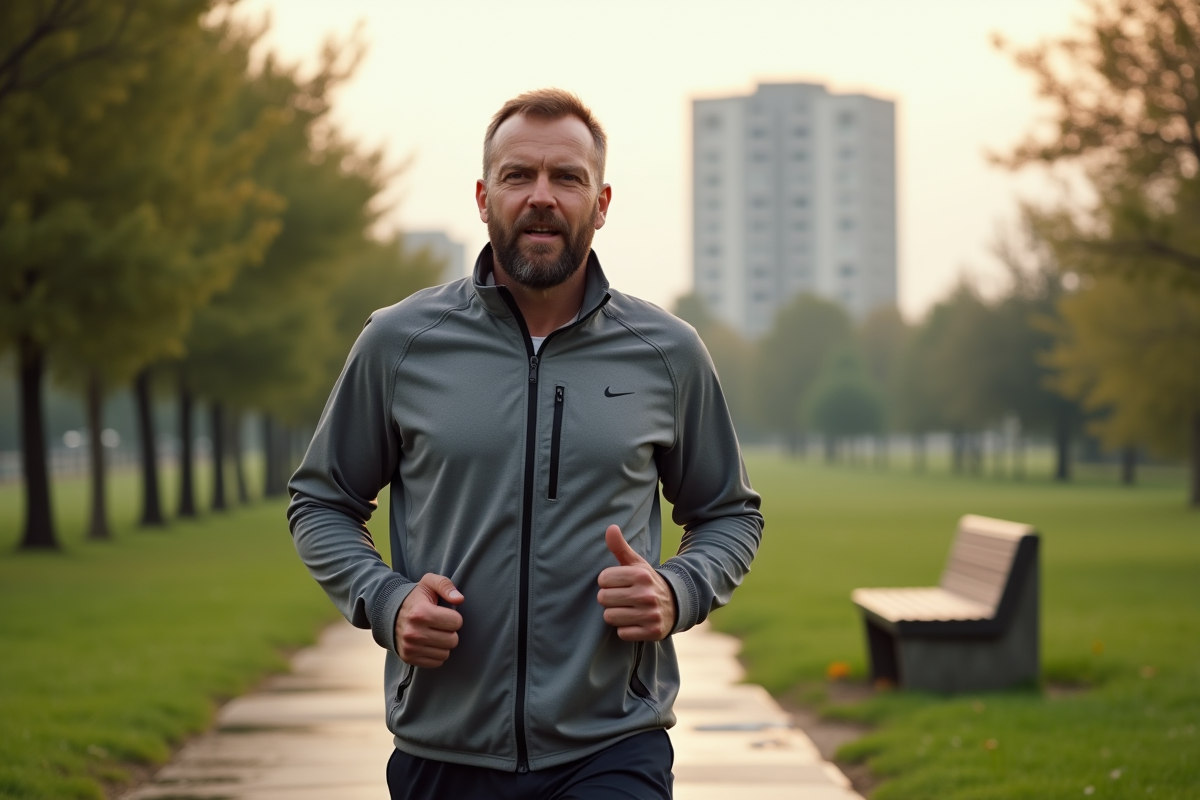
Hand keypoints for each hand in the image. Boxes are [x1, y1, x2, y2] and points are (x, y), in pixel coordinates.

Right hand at [395, 573, 463, 667]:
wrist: (389, 614)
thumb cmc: (416, 599)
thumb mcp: (429, 583)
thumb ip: (446, 585)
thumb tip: (459, 599)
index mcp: (421, 613)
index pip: (456, 622)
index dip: (454, 617)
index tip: (444, 614)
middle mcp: (414, 632)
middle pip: (452, 640)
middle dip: (450, 632)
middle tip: (440, 625)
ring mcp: (410, 647)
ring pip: (446, 653)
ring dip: (443, 644)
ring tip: (434, 633)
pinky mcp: (409, 658)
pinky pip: (437, 662)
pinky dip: (436, 654)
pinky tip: (429, 643)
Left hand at [596, 525, 675, 640]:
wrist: (676, 604)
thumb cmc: (647, 582)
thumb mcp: (636, 564)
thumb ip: (620, 547)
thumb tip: (610, 527)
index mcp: (641, 575)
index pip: (603, 579)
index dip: (607, 582)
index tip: (617, 583)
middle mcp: (646, 594)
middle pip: (604, 599)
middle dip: (609, 599)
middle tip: (622, 597)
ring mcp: (650, 614)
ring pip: (610, 617)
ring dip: (616, 615)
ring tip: (627, 609)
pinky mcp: (652, 632)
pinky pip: (622, 633)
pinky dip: (626, 630)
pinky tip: (635, 622)